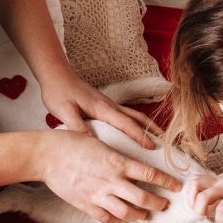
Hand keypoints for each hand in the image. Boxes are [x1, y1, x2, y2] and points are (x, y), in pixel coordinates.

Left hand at [39, 67, 157, 148]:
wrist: (56, 75)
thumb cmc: (59, 92)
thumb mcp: (64, 111)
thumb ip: (77, 126)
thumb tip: (91, 143)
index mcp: (103, 108)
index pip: (126, 124)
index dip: (140, 136)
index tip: (152, 147)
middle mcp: (110, 106)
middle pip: (138, 118)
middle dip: (153, 131)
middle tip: (166, 145)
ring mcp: (109, 105)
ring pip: (134, 116)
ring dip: (148, 127)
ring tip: (159, 140)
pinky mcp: (105, 106)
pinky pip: (126, 117)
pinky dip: (137, 125)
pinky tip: (137, 133)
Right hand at [39, 130, 181, 222]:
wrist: (47, 155)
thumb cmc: (71, 143)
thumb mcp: (101, 143)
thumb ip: (117, 156)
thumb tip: (132, 163)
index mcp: (118, 162)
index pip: (151, 175)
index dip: (167, 182)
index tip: (176, 186)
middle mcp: (112, 181)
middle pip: (143, 199)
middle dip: (158, 204)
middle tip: (164, 204)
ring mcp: (99, 195)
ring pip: (127, 213)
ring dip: (140, 215)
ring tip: (145, 214)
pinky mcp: (87, 205)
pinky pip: (107, 218)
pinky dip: (118, 220)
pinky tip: (122, 217)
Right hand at [189, 129, 222, 222]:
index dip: (219, 222)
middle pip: (203, 198)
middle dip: (200, 214)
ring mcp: (218, 179)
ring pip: (194, 185)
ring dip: (192, 201)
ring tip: (199, 213)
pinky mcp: (215, 178)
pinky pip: (195, 182)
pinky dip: (191, 192)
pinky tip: (197, 202)